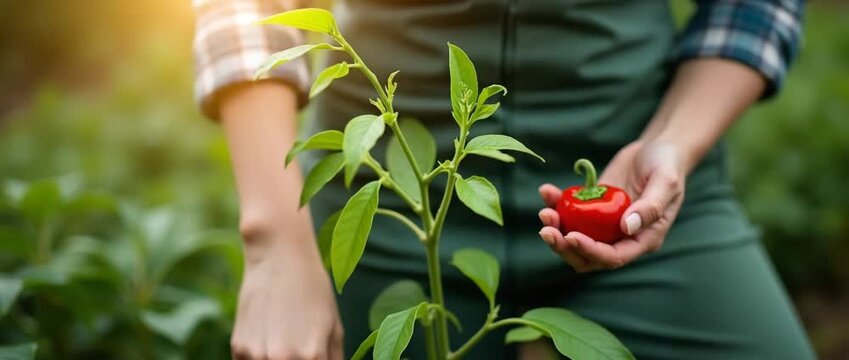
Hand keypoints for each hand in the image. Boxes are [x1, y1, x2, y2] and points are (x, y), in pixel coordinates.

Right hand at [231, 241, 343, 359]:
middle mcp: (283, 359)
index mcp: (312, 356)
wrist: (278, 258)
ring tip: (284, 340)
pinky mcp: (238, 348)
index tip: (314, 358)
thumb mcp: (334, 328)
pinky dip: (260, 358)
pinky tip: (269, 336)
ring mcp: (257, 355)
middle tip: (297, 347)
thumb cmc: (313, 291)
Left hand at [537, 141, 685, 271]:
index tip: (570, 236)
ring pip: (574, 239)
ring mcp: (605, 225)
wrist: (657, 148)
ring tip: (545, 212)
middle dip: (564, 247)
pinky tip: (546, 190)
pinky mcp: (592, 208)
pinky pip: (570, 214)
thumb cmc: (667, 164)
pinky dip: (556, 205)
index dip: (590, 251)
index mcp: (643, 239)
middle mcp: (621, 237)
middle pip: (587, 256)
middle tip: (546, 229)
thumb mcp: (665, 182)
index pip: (613, 256)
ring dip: (556, 230)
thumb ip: (650, 206)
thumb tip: (626, 228)